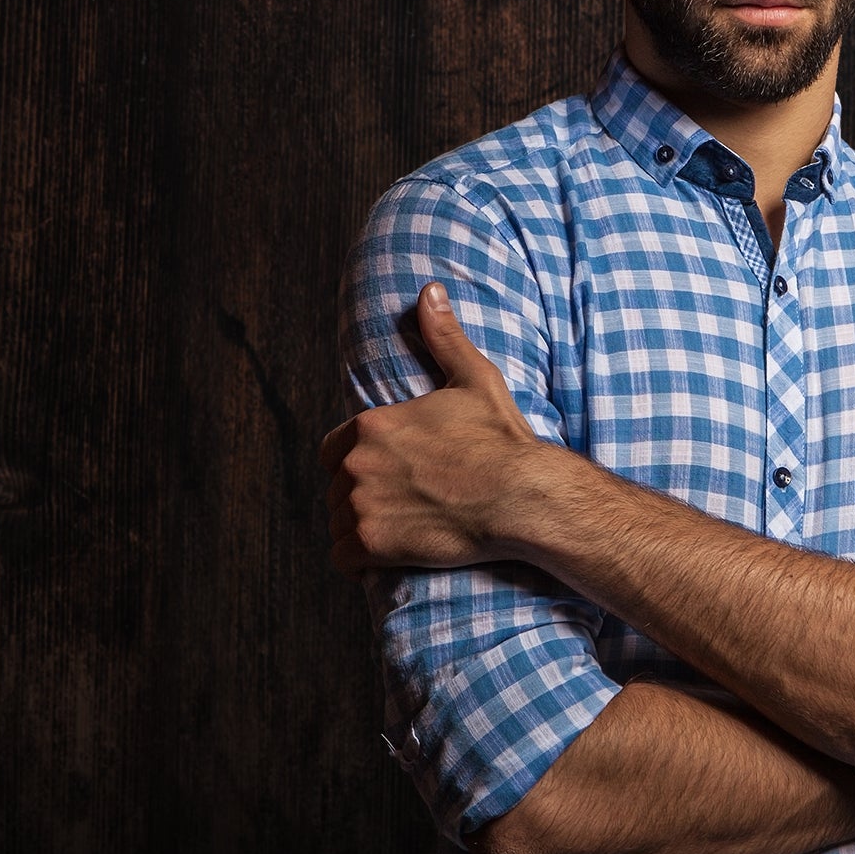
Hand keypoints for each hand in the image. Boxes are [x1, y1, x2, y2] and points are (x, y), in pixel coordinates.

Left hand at [321, 282, 545, 574]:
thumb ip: (443, 336)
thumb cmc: (501, 440)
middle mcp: (357, 463)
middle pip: (335, 489)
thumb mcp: (472, 378)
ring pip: (338, 523)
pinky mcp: (372, 544)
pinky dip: (359, 562)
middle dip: (361, 497)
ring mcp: (361, 505)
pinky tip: (388, 555)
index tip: (387, 474)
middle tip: (401, 505)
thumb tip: (430, 291)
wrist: (521, 497)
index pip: (332, 450)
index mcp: (371, 424)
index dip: (356, 463)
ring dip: (360, 530)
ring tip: (400, 528)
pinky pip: (343, 559)